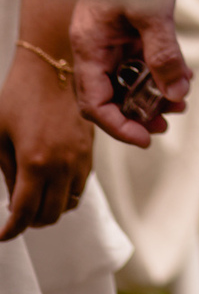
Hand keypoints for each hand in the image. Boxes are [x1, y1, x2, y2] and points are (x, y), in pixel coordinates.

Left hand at [0, 49, 92, 237]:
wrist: (52, 64)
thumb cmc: (20, 95)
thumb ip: (4, 171)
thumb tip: (11, 197)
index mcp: (35, 163)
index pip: (23, 214)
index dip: (10, 231)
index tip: (3, 234)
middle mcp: (62, 164)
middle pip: (49, 216)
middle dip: (29, 222)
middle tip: (17, 215)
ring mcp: (79, 157)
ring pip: (69, 204)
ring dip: (51, 209)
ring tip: (35, 200)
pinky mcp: (90, 148)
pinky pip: (82, 185)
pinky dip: (67, 193)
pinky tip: (53, 182)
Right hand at [70, 0, 189, 148]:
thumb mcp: (152, 12)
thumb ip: (163, 54)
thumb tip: (176, 93)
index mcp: (90, 44)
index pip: (94, 101)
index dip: (117, 125)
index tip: (145, 137)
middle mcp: (96, 44)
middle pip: (109, 94)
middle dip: (136, 112)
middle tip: (166, 122)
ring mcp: (112, 37)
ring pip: (126, 79)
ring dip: (150, 93)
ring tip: (178, 102)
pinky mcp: (128, 28)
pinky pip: (138, 61)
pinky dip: (156, 72)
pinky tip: (178, 78)